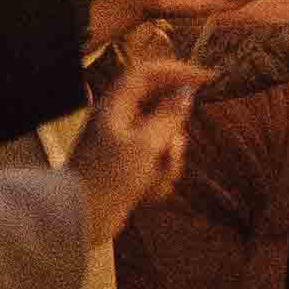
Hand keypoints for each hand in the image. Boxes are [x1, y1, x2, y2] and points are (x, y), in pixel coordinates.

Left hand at [66, 55, 205, 241]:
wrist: (82, 218)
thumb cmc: (110, 176)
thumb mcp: (145, 144)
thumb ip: (168, 117)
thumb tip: (186, 94)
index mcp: (115, 106)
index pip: (148, 74)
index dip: (177, 71)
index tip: (206, 80)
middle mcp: (119, 121)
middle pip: (160, 111)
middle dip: (172, 133)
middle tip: (170, 152)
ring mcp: (124, 146)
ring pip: (163, 140)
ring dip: (167, 161)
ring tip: (153, 178)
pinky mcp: (129, 169)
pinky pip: (157, 164)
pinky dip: (158, 178)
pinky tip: (146, 194)